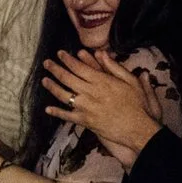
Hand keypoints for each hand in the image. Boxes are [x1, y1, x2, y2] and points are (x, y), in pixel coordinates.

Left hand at [44, 49, 160, 161]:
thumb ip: (115, 67)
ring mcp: (85, 107)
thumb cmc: (138, 104)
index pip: (79, 67)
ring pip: (63, 95)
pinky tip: (47, 109)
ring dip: (52, 87)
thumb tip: (102, 53)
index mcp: (101, 81)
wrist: (137, 129)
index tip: (60, 54)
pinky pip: (67, 116)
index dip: (67, 60)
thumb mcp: (131, 81)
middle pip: (68, 78)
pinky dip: (57, 112)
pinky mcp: (85, 121)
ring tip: (44, 80)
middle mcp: (90, 92)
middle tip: (46, 63)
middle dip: (55, 69)